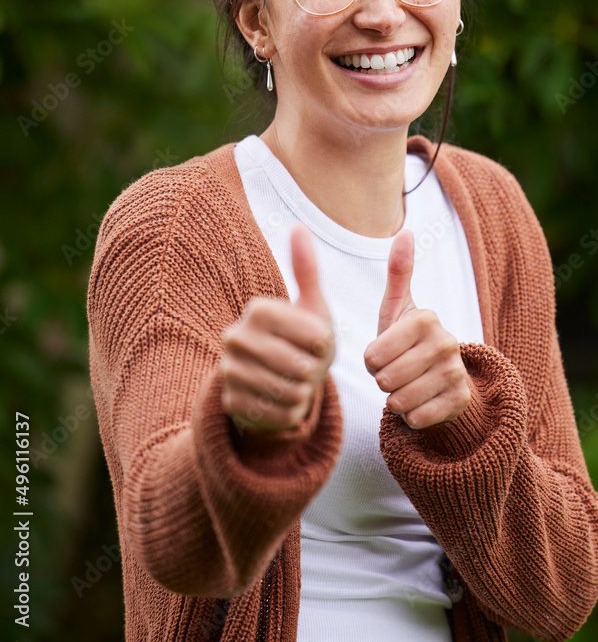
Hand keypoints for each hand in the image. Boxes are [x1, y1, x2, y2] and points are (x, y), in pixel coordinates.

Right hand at [220, 222, 335, 434]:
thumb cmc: (305, 339)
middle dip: (314, 370)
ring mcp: (228, 372)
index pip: (311, 334)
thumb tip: (298, 226)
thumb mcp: (312, 306)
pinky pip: (279, 414)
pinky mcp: (230, 403)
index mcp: (257, 310)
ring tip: (298, 381)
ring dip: (304, 391)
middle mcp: (234, 338)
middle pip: (299, 365)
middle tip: (309, 365)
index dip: (324, 342)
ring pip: (289, 392)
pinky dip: (291, 412)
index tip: (319, 341)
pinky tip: (286, 399)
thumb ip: (306, 269)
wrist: (281, 380)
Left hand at [365, 228, 470, 429]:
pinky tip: (421, 403)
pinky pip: (417, 419)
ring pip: (400, 401)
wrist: (441, 379)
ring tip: (407, 387)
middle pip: (385, 380)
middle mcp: (447, 342)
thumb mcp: (398, 309)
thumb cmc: (408, 342)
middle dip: (383, 382)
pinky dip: (412, 417)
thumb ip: (398, 272)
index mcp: (426, 318)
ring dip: (396, 401)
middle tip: (397, 372)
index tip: (385, 354)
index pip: (372, 356)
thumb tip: (405, 231)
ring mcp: (456, 372)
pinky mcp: (461, 400)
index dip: (371, 362)